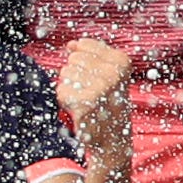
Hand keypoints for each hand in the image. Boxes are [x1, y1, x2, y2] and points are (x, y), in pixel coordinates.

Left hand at [54, 36, 135, 152]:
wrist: (113, 138)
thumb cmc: (108, 102)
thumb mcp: (108, 73)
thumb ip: (90, 54)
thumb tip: (70, 44)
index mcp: (121, 61)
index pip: (83, 45)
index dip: (84, 62)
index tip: (96, 76)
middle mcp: (113, 73)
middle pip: (73, 59)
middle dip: (76, 74)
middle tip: (90, 91)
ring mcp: (100, 88)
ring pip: (65, 74)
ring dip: (71, 87)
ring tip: (85, 100)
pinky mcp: (85, 103)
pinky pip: (61, 90)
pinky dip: (65, 101)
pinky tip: (79, 109)